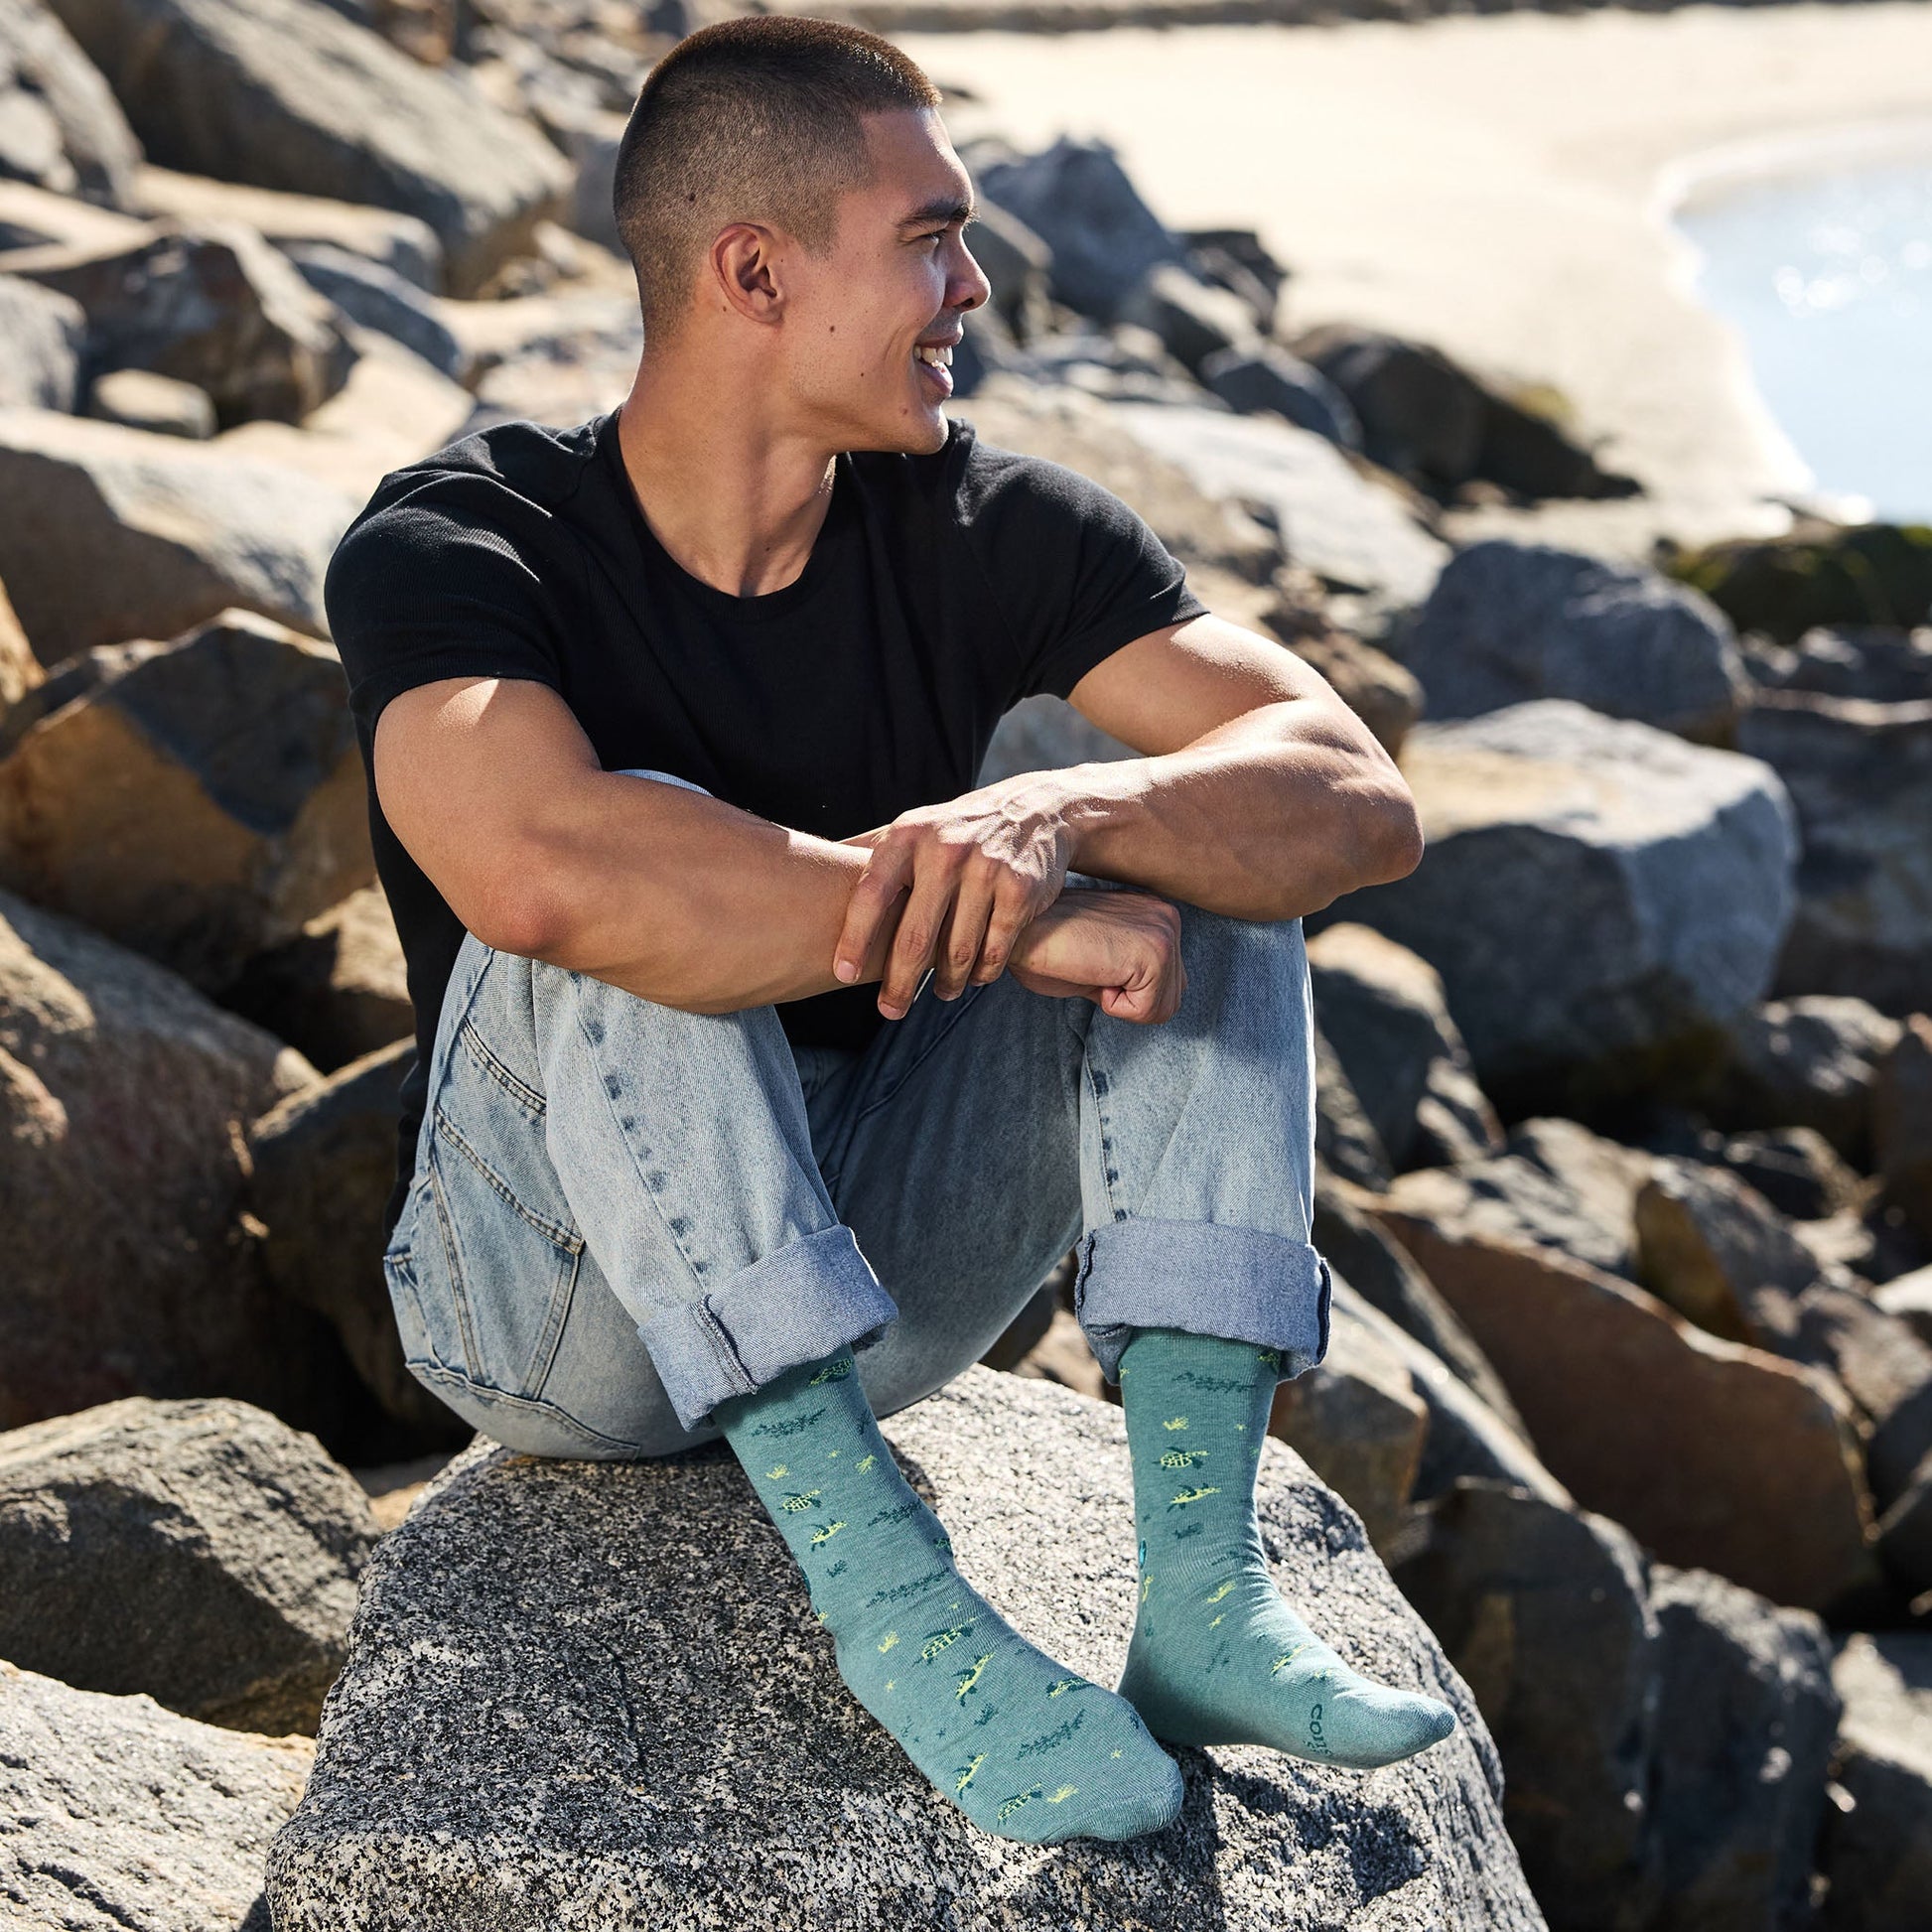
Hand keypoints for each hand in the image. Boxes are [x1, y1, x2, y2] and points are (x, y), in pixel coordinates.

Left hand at [833, 775, 1075, 1019]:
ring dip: (946, 982)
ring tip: (939, 994)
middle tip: (889, 1011)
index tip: (842, 975)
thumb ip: (866, 851)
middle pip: (915, 936)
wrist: (1034, 810)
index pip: (871, 895)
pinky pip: (995, 948)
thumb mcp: (910, 828)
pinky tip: (974, 979)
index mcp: (907, 837)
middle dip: (899, 983)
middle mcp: (945, 850)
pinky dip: (983, 972)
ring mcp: (986, 869)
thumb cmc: (954, 830)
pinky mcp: (1020, 889)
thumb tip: (800, 867)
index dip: (854, 939)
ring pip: (957, 950)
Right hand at [1004, 887, 1186, 1024]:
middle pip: (1173, 998)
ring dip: (1123, 1003)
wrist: (1020, 932)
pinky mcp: (1155, 954)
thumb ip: (1130, 973)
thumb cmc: (1046, 947)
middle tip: (1093, 969)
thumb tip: (1147, 1000)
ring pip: (1164, 1008)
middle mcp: (1167, 917)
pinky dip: (1115, 1006)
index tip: (1094, 964)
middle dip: (1131, 1000)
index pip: (1169, 982)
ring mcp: (1164, 933)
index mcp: (1154, 915)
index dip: (1126, 991)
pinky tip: (1093, 972)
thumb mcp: (1101, 960)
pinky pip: (1147, 1011)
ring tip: (1094, 969)